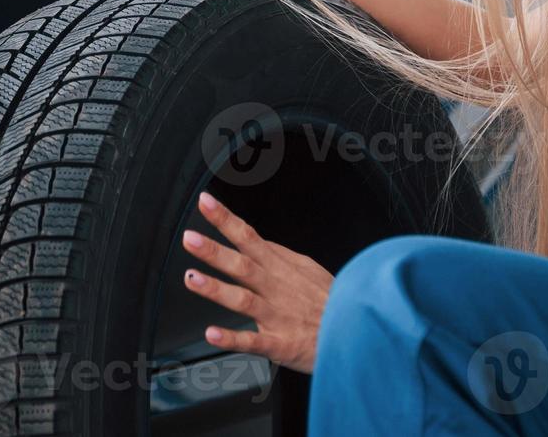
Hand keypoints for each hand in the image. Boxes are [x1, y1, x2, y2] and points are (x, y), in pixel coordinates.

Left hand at [181, 190, 333, 375]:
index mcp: (282, 268)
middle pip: (243, 264)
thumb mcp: (309, 270)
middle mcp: (277, 288)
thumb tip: (257, 241)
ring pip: (244, 299)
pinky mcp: (282, 343)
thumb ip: (280, 257)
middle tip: (190, 238)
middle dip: (215, 250)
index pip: (249, 237)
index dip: (226, 219)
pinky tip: (212, 334)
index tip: (205, 203)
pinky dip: (232, 338)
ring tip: (192, 279)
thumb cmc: (331, 303)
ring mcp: (278, 316)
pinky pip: (254, 341)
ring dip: (216, 289)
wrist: (357, 333)